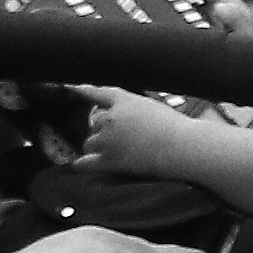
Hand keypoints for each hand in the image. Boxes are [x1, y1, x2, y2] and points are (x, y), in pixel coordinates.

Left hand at [83, 93, 200, 176]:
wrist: (182, 147)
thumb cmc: (175, 128)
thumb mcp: (153, 106)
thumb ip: (132, 106)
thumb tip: (122, 113)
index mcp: (123, 101)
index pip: (98, 93)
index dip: (82, 89)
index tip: (70, 87)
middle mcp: (111, 118)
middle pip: (94, 123)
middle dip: (103, 131)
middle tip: (123, 139)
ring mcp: (108, 140)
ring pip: (89, 142)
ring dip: (98, 147)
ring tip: (119, 152)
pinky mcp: (109, 160)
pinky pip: (85, 163)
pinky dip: (82, 165)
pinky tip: (79, 165)